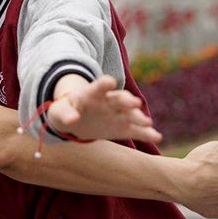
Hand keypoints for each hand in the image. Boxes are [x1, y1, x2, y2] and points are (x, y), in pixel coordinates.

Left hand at [45, 75, 161, 143]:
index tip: (109, 82)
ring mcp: (117, 114)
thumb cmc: (65, 111)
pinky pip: (135, 130)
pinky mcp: (122, 127)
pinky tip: (156, 137)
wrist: (75, 118)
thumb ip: (66, 114)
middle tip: (136, 103)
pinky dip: (146, 133)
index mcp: (92, 94)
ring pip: (130, 114)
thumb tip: (71, 121)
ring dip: (139, 117)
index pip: (100, 86)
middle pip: (120, 98)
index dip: (104, 83)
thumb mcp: (60, 112)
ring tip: (148, 123)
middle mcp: (109, 101)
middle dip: (127, 100)